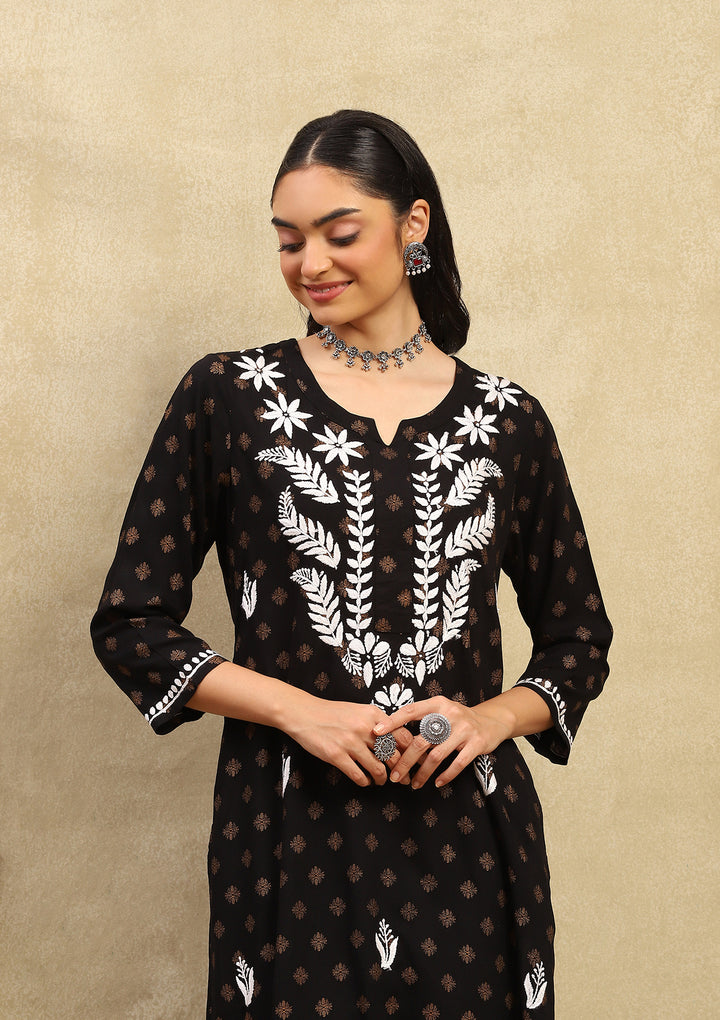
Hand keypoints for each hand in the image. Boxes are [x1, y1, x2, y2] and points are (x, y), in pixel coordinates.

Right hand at [285, 694, 413, 787]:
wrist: (304, 714)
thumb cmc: (333, 713)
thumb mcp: (359, 711)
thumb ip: (378, 722)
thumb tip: (397, 739)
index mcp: (373, 714)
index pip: (401, 736)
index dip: (411, 752)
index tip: (413, 761)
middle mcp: (364, 728)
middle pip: (393, 755)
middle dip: (401, 770)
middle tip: (403, 779)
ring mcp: (350, 742)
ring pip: (377, 768)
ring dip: (382, 779)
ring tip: (382, 781)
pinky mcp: (337, 755)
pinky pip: (358, 775)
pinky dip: (365, 782)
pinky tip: (365, 782)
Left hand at [374, 696, 515, 789]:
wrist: (491, 721)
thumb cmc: (457, 719)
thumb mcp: (441, 710)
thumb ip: (422, 718)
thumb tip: (391, 732)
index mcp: (437, 704)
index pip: (410, 711)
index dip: (392, 721)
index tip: (376, 732)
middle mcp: (450, 715)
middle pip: (421, 741)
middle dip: (405, 761)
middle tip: (394, 776)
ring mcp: (464, 729)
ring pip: (436, 756)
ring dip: (422, 773)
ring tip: (414, 784)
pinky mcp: (476, 743)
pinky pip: (457, 764)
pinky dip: (445, 776)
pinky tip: (436, 783)